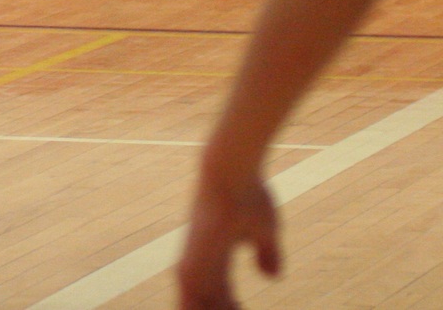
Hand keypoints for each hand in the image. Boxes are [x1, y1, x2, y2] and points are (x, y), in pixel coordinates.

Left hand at [177, 161, 279, 308]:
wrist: (232, 167)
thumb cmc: (249, 192)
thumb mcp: (266, 230)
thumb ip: (267, 253)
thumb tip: (271, 276)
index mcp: (214, 251)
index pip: (218, 288)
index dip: (227, 305)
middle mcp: (200, 255)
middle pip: (202, 296)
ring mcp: (195, 253)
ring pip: (193, 296)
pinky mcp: (194, 250)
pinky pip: (192, 287)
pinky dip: (199, 304)